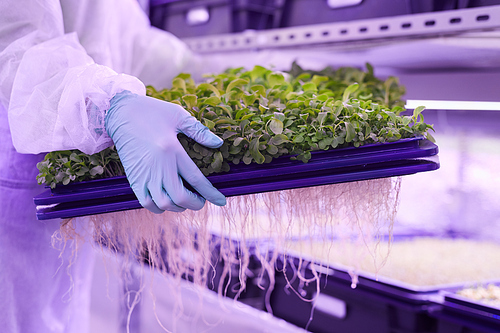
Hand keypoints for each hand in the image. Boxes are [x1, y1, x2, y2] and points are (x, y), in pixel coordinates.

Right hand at [105, 90, 225, 212]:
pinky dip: (158, 207)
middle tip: (201, 200)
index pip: (195, 179)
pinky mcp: (133, 178)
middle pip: (179, 197)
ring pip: (163, 203)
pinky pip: (145, 202)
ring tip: (185, 200)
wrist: (120, 113)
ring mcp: (144, 174)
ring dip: (178, 207)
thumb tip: (218, 143)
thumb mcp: (178, 115)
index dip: (210, 193)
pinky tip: (166, 201)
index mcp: (171, 150)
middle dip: (195, 203)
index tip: (221, 201)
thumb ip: (199, 131)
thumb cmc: (151, 111)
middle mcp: (158, 166)